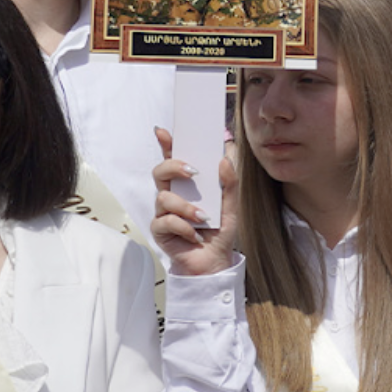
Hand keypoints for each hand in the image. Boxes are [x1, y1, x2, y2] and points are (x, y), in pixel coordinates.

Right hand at [150, 127, 238, 276]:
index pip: (174, 160)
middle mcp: (172, 195)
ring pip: (163, 198)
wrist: (214, 260)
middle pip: (160, 171)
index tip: (163, 131)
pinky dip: (184, 227)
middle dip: (174, 167)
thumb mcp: (231, 205)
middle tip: (193, 172)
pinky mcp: (160, 230)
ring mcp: (164, 212)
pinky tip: (196, 234)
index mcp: (187, 185)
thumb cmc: (220, 230)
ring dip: (186, 207)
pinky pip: (166, 221)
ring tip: (203, 217)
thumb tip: (224, 160)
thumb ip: (229, 183)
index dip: (166, 144)